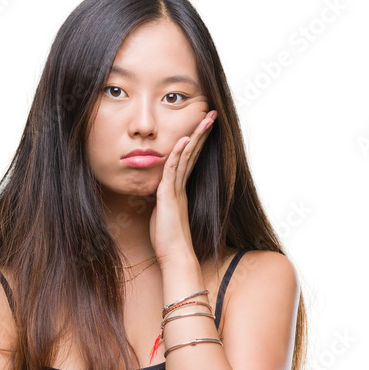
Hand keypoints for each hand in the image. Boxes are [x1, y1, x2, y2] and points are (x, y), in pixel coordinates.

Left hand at [149, 110, 216, 263]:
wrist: (175, 255)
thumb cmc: (167, 240)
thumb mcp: (161, 214)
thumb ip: (161, 201)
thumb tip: (156, 195)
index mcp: (180, 189)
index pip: (189, 159)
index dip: (196, 142)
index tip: (203, 126)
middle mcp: (181, 186)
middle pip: (193, 153)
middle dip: (202, 132)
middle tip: (212, 114)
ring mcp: (177, 190)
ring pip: (187, 157)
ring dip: (195, 136)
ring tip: (206, 119)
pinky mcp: (169, 196)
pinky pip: (174, 170)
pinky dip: (178, 154)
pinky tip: (183, 140)